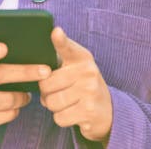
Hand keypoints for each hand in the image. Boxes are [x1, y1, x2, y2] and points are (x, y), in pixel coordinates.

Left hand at [38, 27, 112, 142]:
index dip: (60, 40)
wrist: (108, 109)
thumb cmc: (82, 85)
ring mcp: (90, 91)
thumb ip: (58, 57)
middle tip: (56, 92)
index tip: (56, 32)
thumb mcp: (75, 67)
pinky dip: (61, 118)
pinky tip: (72, 113)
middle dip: (45, 92)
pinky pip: (59, 117)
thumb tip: (42, 53)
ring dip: (53, 106)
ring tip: (64, 102)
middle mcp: (87, 71)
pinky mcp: (89, 111)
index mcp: (81, 57)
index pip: (67, 47)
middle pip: (47, 83)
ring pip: (51, 102)